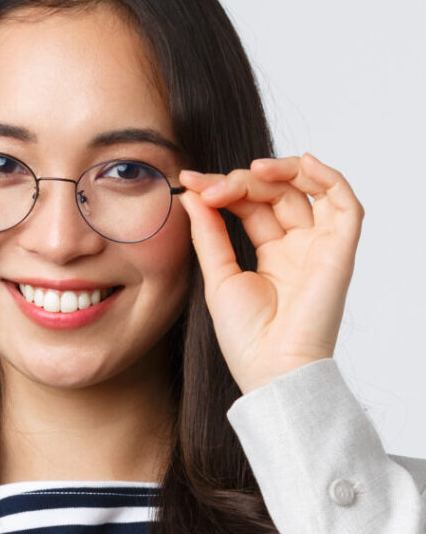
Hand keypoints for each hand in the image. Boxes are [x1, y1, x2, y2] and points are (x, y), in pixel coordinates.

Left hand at [177, 152, 363, 395]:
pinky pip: (345, 204)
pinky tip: (303, 164)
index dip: (223, 188)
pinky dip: (328, 178)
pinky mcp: (340, 251)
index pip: (251, 205)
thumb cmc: (247, 338)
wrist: (271, 370)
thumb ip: (209, 233)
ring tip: (251, 170)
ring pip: (310, 190)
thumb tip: (192, 193)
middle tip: (209, 187)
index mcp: (272, 254)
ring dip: (282, 171)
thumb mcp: (218, 277)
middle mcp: (298, 247)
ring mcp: (320, 247)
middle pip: (276, 193)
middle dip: (242, 181)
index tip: (189, 182)